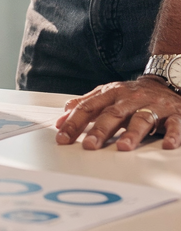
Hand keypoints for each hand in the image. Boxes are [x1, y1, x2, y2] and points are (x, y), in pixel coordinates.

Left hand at [55, 76, 180, 149]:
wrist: (166, 83)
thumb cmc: (132, 95)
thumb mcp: (107, 95)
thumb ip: (85, 105)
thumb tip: (61, 119)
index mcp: (111, 94)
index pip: (88, 108)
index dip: (74, 122)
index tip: (62, 138)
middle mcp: (130, 99)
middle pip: (112, 114)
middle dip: (99, 130)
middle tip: (89, 145)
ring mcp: (152, 106)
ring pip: (141, 119)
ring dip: (132, 133)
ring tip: (123, 147)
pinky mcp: (174, 114)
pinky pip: (174, 125)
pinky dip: (172, 135)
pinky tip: (167, 145)